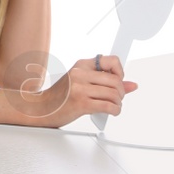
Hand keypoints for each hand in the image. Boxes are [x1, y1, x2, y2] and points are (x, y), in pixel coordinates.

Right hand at [1, 55, 136, 126]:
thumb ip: (106, 82)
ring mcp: (79, 89)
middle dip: (121, 92)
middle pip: (116, 81)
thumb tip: (132, 85)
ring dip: (118, 103)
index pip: (111, 61)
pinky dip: (115, 111)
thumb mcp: (81, 82)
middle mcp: (80, 74)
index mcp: (81, 65)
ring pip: (114, 94)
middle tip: (116, 98)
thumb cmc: (60, 96)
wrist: (41, 108)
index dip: (119, 72)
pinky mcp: (81, 103)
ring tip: (112, 106)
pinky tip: (111, 111)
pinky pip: (108, 106)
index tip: (117, 80)